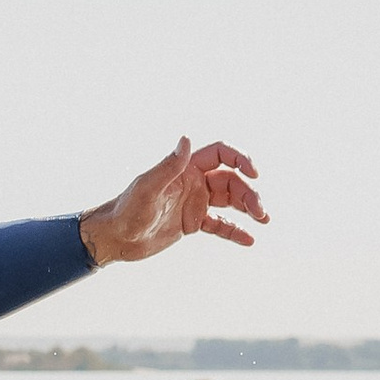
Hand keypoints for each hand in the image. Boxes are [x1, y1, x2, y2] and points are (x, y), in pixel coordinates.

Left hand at [79, 137, 264, 267]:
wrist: (115, 237)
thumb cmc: (126, 209)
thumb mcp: (148, 188)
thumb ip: (169, 166)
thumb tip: (186, 139)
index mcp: (185, 168)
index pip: (220, 154)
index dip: (240, 159)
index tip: (254, 173)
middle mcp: (193, 182)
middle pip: (231, 180)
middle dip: (248, 193)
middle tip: (260, 212)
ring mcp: (194, 202)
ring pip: (230, 201)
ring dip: (248, 208)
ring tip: (264, 221)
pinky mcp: (192, 223)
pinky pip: (220, 225)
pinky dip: (235, 231)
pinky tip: (249, 240)